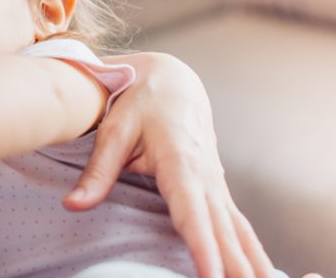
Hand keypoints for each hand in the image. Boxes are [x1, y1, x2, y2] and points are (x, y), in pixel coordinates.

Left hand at [63, 51, 274, 277]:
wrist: (171, 78)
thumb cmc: (140, 100)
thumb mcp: (114, 129)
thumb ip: (98, 171)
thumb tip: (73, 204)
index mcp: (181, 161)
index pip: (193, 212)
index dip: (203, 246)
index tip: (212, 276)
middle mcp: (206, 177)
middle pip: (223, 230)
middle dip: (235, 267)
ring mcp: (216, 184)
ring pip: (239, 231)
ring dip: (253, 264)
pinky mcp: (218, 190)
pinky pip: (239, 226)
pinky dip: (253, 252)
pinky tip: (263, 274)